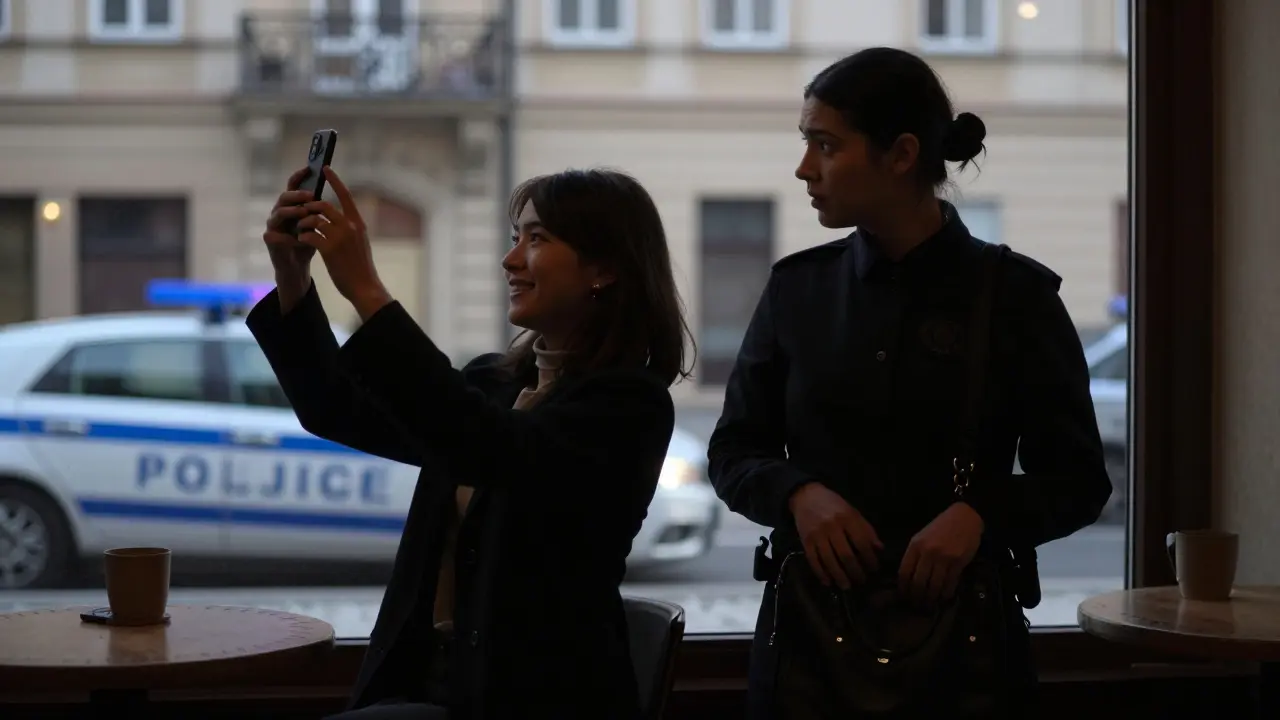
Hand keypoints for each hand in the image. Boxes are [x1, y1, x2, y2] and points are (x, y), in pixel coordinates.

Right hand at [263, 167, 318, 284]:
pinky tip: (300, 239)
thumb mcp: (317, 224)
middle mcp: (279, 212)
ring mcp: (273, 225)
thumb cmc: (308, 242)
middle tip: (311, 196)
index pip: (293, 187)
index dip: (299, 177)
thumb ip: (320, 210)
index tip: (310, 168)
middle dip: (297, 195)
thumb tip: (336, 191)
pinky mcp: (270, 240)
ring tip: (305, 214)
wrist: (297, 266)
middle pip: (284, 197)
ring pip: (278, 213)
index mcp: (292, 205)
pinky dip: (288, 237)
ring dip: (292, 212)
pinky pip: (275, 235)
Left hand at [295, 167, 393, 320]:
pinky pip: (309, 235)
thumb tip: (339, 217)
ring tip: (300, 229)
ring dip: (303, 223)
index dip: (335, 180)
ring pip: (314, 219)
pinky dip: (302, 236)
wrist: (364, 286)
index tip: (325, 168)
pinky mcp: (329, 249)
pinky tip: (301, 241)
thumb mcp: (360, 242)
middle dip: (310, 207)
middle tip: (303, 213)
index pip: (346, 195)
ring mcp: (339, 237)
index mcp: (358, 223)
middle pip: (324, 205)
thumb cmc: (361, 267)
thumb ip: (351, 228)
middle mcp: (350, 226)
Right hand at [788, 482, 882, 589]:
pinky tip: (828, 582)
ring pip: (829, 560)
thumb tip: (879, 549)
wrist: (805, 496)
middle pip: (846, 555)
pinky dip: (821, 573)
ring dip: (839, 576)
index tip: (874, 569)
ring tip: (847, 586)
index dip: (870, 559)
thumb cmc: (833, 505)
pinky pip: (813, 560)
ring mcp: (817, 535)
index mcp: (847, 518)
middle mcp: (832, 527)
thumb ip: (866, 530)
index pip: (862, 543)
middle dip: (856, 571)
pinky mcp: (805, 541)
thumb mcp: (852, 512)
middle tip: (862, 581)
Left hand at [897, 501, 984, 605]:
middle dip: (916, 597)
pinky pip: (950, 583)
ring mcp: (944, 558)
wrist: (965, 517)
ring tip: (929, 605)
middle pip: (918, 582)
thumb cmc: (941, 527)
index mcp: (915, 545)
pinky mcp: (958, 562)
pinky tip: (943, 598)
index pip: (904, 572)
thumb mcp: (922, 536)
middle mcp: (928, 552)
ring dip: (931, 598)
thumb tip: (907, 576)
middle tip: (916, 605)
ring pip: (934, 585)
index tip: (903, 596)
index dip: (903, 588)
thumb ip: (915, 554)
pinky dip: (946, 593)